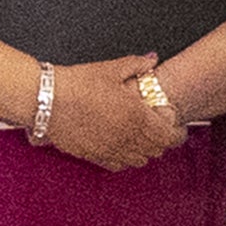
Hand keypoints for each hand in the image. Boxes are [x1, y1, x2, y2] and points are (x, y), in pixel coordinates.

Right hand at [30, 54, 181, 171]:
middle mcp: (127, 138)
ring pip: (139, 160)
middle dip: (161, 140)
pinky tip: (120, 146)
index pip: (169, 137)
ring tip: (139, 137)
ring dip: (144, 150)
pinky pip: (117, 165)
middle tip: (158, 128)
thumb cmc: (78, 83)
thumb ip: (137, 65)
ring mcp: (111, 150)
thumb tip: (152, 59)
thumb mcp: (111, 69)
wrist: (47, 100)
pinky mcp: (94, 156)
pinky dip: (124, 158)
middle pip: (156, 150)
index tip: (177, 127)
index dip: (177, 134)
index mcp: (137, 117)